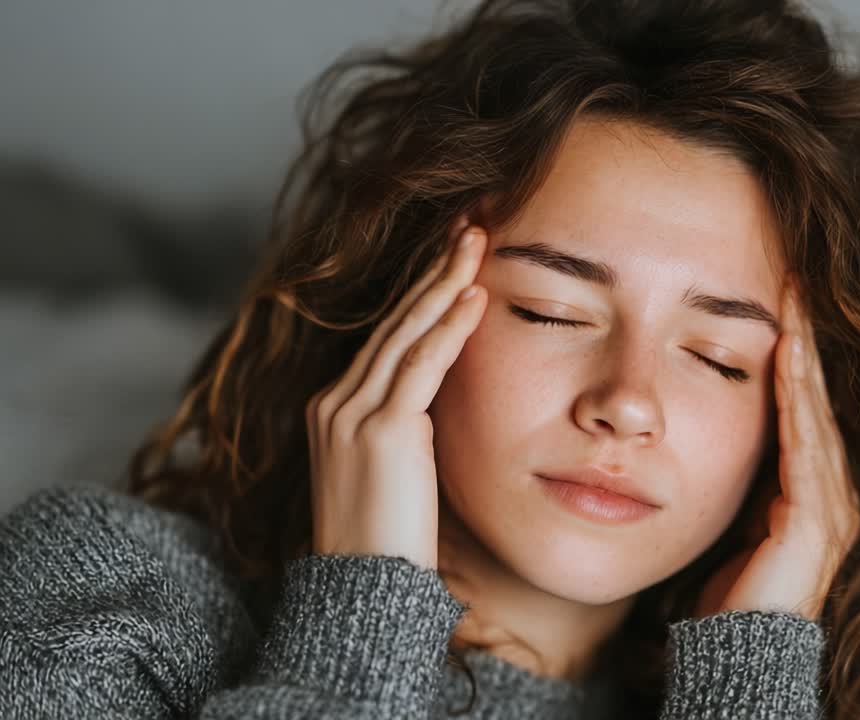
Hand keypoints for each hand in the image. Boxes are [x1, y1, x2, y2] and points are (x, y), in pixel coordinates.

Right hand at [305, 217, 488, 569]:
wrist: (363, 592)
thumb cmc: (386, 541)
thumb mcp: (391, 471)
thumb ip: (406, 427)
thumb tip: (437, 400)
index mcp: (334, 408)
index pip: (386, 336)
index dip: (422, 293)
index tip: (454, 256)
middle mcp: (334, 401)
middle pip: (393, 321)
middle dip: (434, 269)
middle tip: (470, 224)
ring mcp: (350, 413)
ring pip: (405, 331)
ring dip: (445, 281)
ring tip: (478, 240)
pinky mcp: (378, 431)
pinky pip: (420, 365)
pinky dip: (449, 326)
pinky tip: (475, 295)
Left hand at [695, 276, 859, 620]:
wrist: (738, 652)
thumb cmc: (728, 591)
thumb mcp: (733, 517)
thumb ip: (738, 476)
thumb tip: (710, 432)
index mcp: (814, 489)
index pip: (805, 404)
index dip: (796, 350)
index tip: (781, 294)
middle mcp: (833, 491)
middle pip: (818, 399)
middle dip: (807, 337)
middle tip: (795, 274)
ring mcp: (830, 506)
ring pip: (816, 412)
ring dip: (806, 354)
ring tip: (795, 299)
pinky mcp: (817, 521)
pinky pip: (806, 445)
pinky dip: (798, 397)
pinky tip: (788, 356)